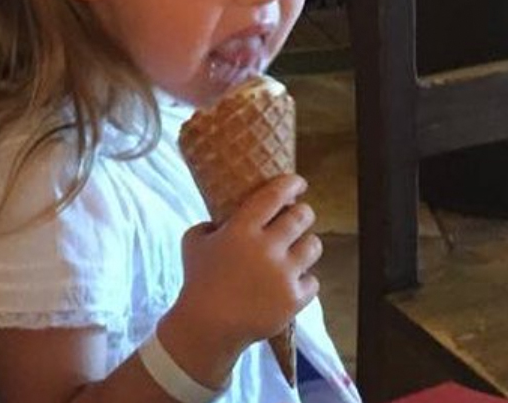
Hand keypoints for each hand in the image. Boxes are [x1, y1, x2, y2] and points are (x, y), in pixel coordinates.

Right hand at [171, 174, 321, 356]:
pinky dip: (303, 280)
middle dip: (303, 213)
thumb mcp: (193, 242)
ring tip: (297, 250)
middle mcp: (268, 247)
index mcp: (242, 229)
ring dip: (306, 245)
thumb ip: (209, 225)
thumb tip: (222, 221)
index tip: (298, 182)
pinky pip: (313, 281)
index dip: (291, 184)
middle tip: (298, 216)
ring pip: (314, 246)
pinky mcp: (296, 298)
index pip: (274, 196)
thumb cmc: (198, 280)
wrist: (209, 325)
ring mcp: (285, 274)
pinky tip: (290, 282)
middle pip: (303, 217)